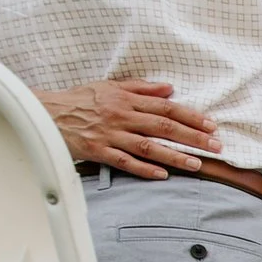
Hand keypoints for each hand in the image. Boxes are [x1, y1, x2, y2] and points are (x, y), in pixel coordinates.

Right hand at [37, 80, 218, 178]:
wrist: (45, 112)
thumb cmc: (79, 100)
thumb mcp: (110, 86)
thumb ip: (141, 88)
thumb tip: (170, 89)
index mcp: (126, 100)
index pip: (166, 107)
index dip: (191, 116)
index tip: (211, 125)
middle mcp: (122, 116)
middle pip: (163, 126)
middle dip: (192, 137)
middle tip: (216, 146)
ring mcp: (110, 135)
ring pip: (148, 146)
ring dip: (174, 155)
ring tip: (197, 164)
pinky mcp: (99, 152)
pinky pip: (124, 162)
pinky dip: (144, 169)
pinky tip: (162, 175)